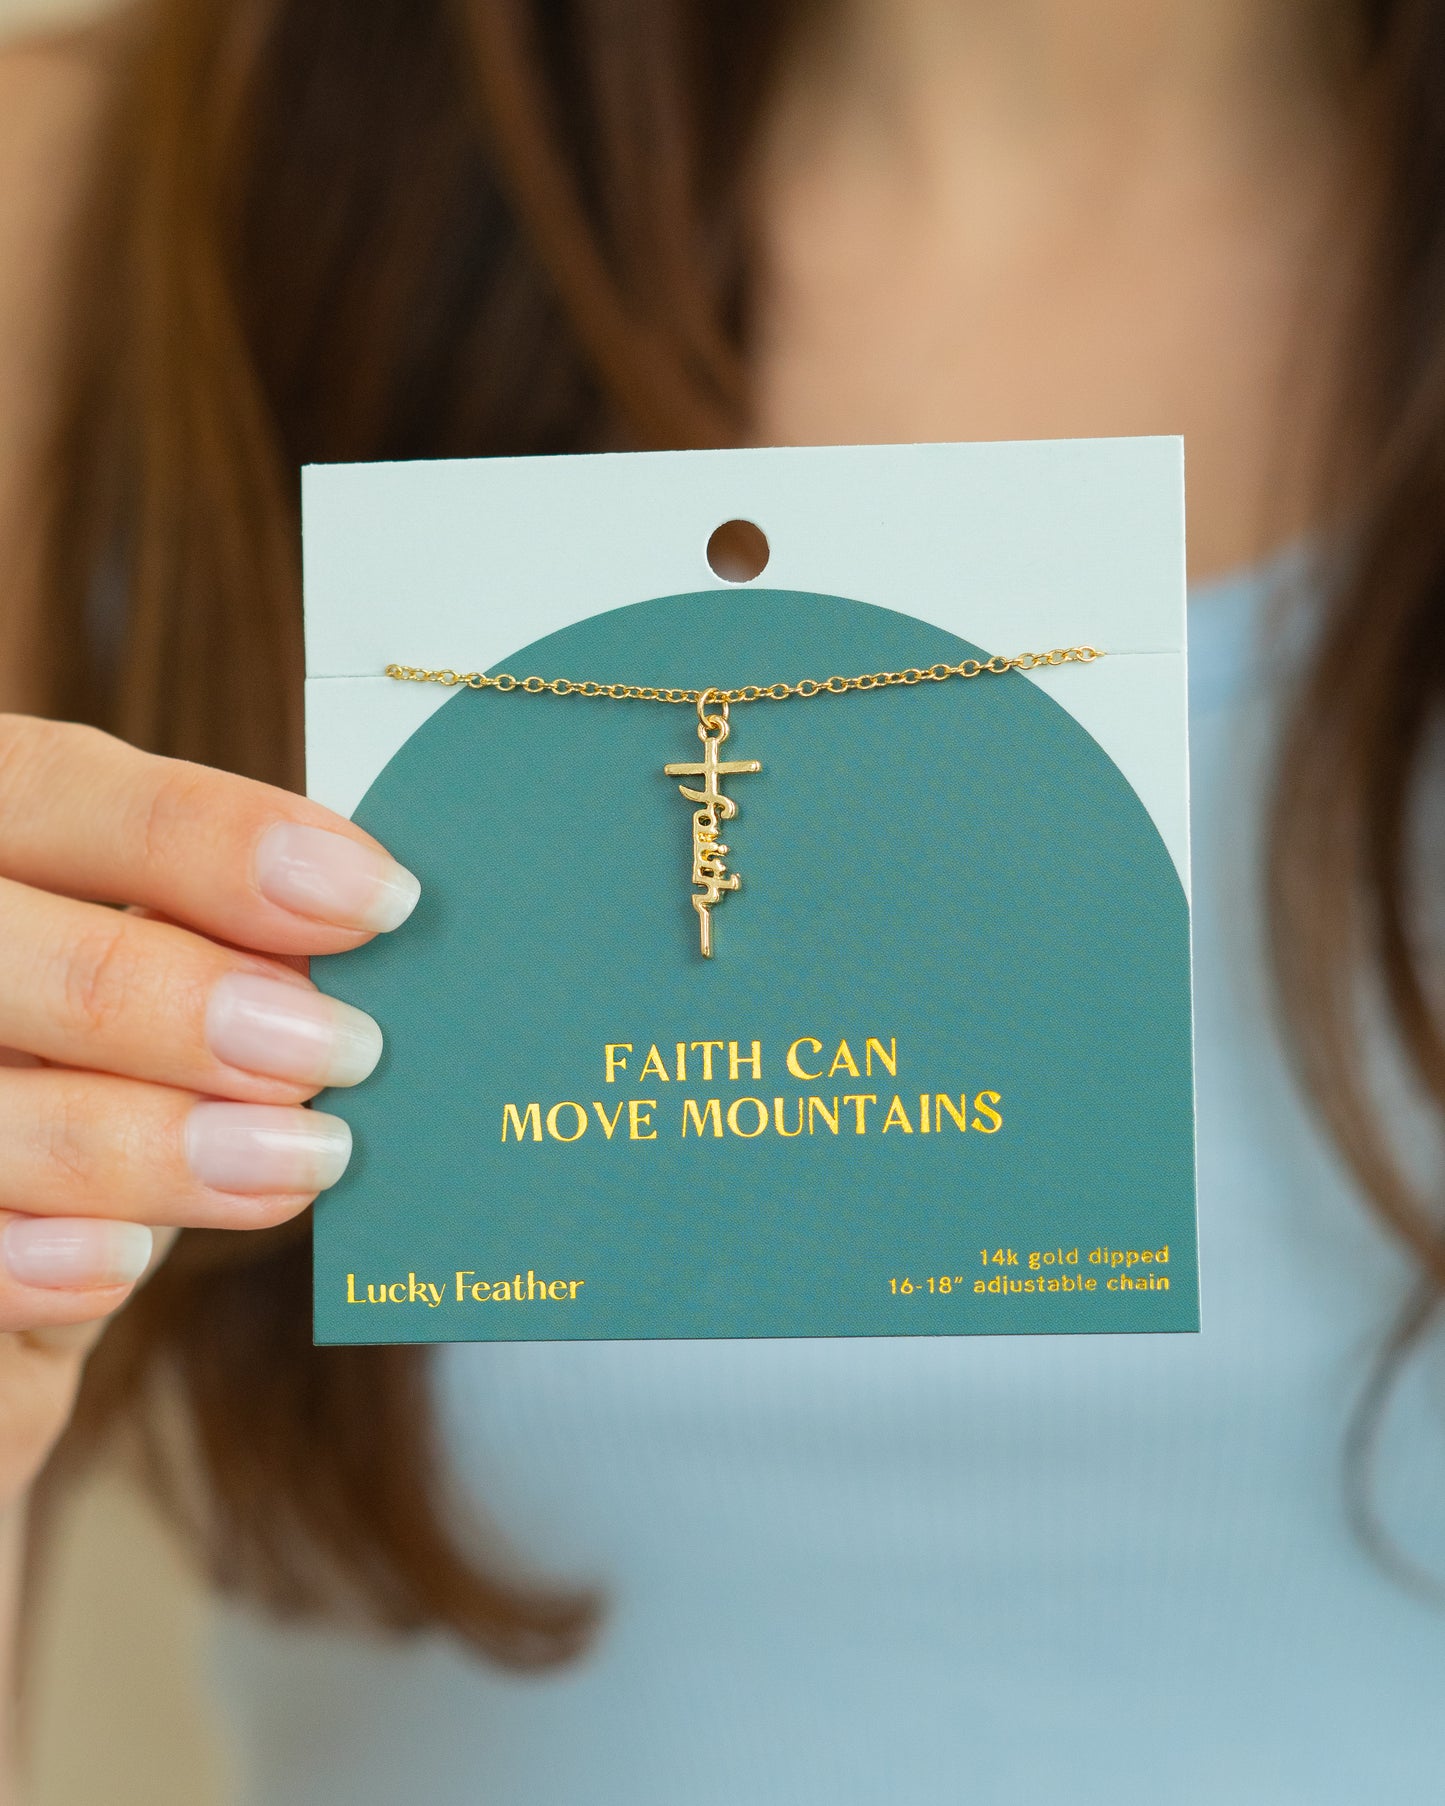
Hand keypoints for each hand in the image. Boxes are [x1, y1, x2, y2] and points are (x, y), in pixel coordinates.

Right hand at [0, 715, 417, 1507]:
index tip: (378, 896)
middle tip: (346, 1050)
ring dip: (155, 1144)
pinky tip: (127, 1258)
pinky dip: (43, 1259)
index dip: (209, 835)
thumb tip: (374, 931)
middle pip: (11, 944)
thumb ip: (215, 942)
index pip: (51, 786)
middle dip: (189, 999)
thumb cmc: (85, 1077)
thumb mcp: (148, 983)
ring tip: (301, 1161)